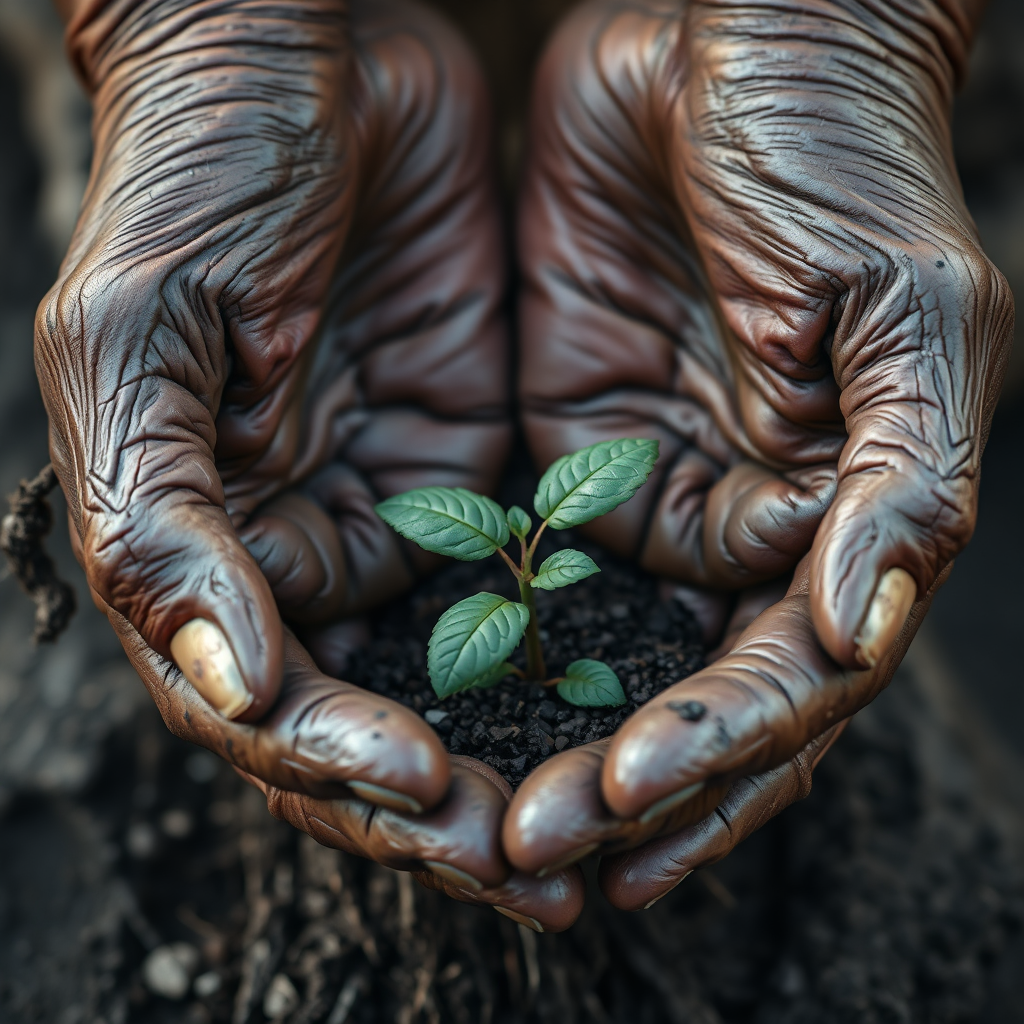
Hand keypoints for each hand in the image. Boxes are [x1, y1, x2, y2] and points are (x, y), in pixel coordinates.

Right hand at [40, 0, 545, 911]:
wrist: (313, 62)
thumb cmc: (200, 180)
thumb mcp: (137, 340)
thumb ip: (158, 520)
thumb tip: (221, 679)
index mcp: (202, 542)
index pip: (258, 702)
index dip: (333, 761)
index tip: (426, 788)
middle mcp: (296, 549)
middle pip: (358, 718)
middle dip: (430, 802)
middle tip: (524, 868)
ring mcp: (389, 513)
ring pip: (447, 679)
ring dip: (509, 757)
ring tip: (585, 823)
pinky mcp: (472, 469)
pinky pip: (524, 588)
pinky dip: (565, 655)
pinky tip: (623, 700)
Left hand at [510, 0, 1009, 884]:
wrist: (725, 47)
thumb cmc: (839, 163)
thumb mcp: (908, 316)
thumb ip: (903, 481)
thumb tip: (866, 633)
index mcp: (839, 519)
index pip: (786, 681)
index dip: (714, 753)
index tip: (622, 803)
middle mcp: (746, 529)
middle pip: (696, 704)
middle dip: (628, 787)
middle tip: (538, 853)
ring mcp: (652, 501)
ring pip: (611, 666)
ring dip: (558, 750)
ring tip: (499, 835)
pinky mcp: (567, 462)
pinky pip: (528, 584)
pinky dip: (496, 660)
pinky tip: (449, 717)